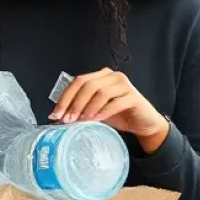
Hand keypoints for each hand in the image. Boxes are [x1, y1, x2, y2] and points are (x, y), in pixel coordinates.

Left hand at [51, 68, 169, 153]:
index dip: (65, 98)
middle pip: (87, 85)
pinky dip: (103, 112)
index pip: (78, 81)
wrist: (143, 123)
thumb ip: (81, 108)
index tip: (56, 114)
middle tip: (67, 120)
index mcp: (100, 76)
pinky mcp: (133, 96)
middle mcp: (112, 76)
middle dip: (74, 103)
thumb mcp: (95, 110)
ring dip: (87, 107)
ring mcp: (124, 84)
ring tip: (80, 120)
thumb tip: (58, 116)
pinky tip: (95, 120)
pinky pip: (115, 102)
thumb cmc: (118, 114)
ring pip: (100, 92)